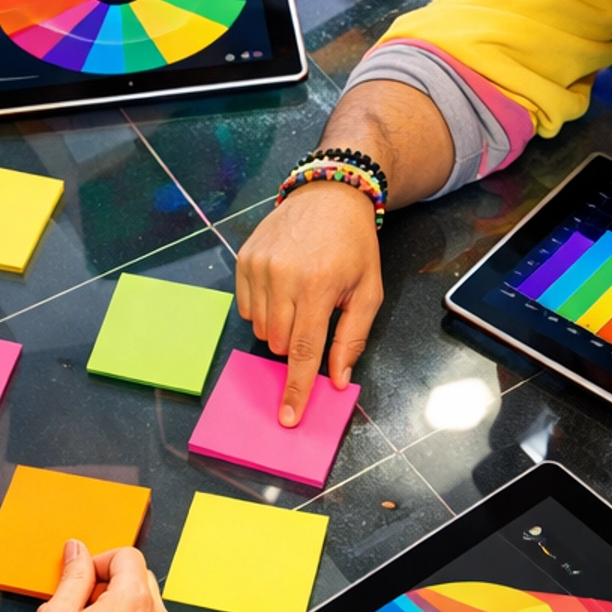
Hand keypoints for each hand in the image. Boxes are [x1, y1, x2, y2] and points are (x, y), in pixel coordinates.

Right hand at [24, 541, 175, 611]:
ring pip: (148, 609)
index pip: (127, 556)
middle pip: (141, 579)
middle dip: (111, 585)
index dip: (100, 562)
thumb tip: (78, 550)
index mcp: (134, 603)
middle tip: (80, 608)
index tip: (82, 579)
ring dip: (122, 609)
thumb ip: (73, 576)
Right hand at [238, 182, 383, 424]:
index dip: (295, 388)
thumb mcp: (368, 291)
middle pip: (277, 343)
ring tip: (300, 297)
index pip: (302, 352)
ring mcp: (259, 267)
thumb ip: (352, 338)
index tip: (288, 416)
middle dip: (295, 344)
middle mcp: (282, 277)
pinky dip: (263, 309)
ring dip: (278, 327)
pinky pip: (245, 308)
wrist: (329, 195)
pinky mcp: (244, 260)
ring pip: (259, 328)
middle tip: (313, 316)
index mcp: (317, 287)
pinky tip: (282, 288)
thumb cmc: (353, 245)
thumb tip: (336, 380)